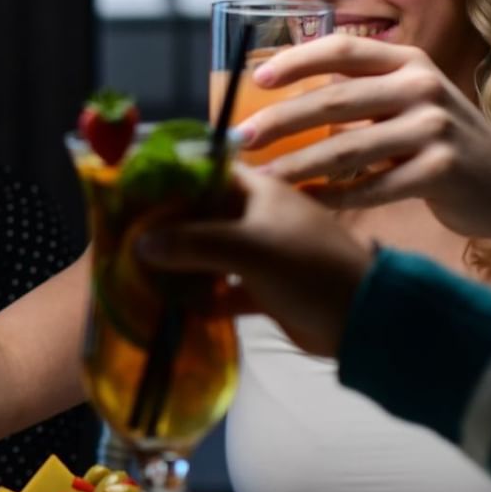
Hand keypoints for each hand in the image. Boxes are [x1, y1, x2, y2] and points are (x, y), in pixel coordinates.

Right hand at [137, 169, 371, 356]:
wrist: (362, 319)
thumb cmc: (308, 267)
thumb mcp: (248, 248)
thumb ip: (192, 243)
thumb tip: (139, 243)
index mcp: (260, 193)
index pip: (209, 172)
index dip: (174, 178)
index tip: (136, 190)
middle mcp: (259, 218)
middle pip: (204, 215)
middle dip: (170, 227)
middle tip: (128, 236)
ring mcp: (264, 255)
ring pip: (212, 254)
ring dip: (184, 264)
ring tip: (142, 273)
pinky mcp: (267, 290)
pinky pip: (225, 289)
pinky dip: (205, 297)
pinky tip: (177, 307)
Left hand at [233, 35, 490, 241]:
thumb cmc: (445, 144)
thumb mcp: (410, 102)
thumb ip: (362, 94)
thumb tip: (283, 101)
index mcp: (408, 61)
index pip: (341, 47)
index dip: (294, 60)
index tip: (255, 78)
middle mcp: (422, 86)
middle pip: (334, 99)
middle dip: (280, 121)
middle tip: (241, 139)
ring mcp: (435, 127)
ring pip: (347, 148)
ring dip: (297, 167)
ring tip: (262, 180)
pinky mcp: (441, 171)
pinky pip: (372, 187)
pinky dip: (334, 198)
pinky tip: (306, 205)